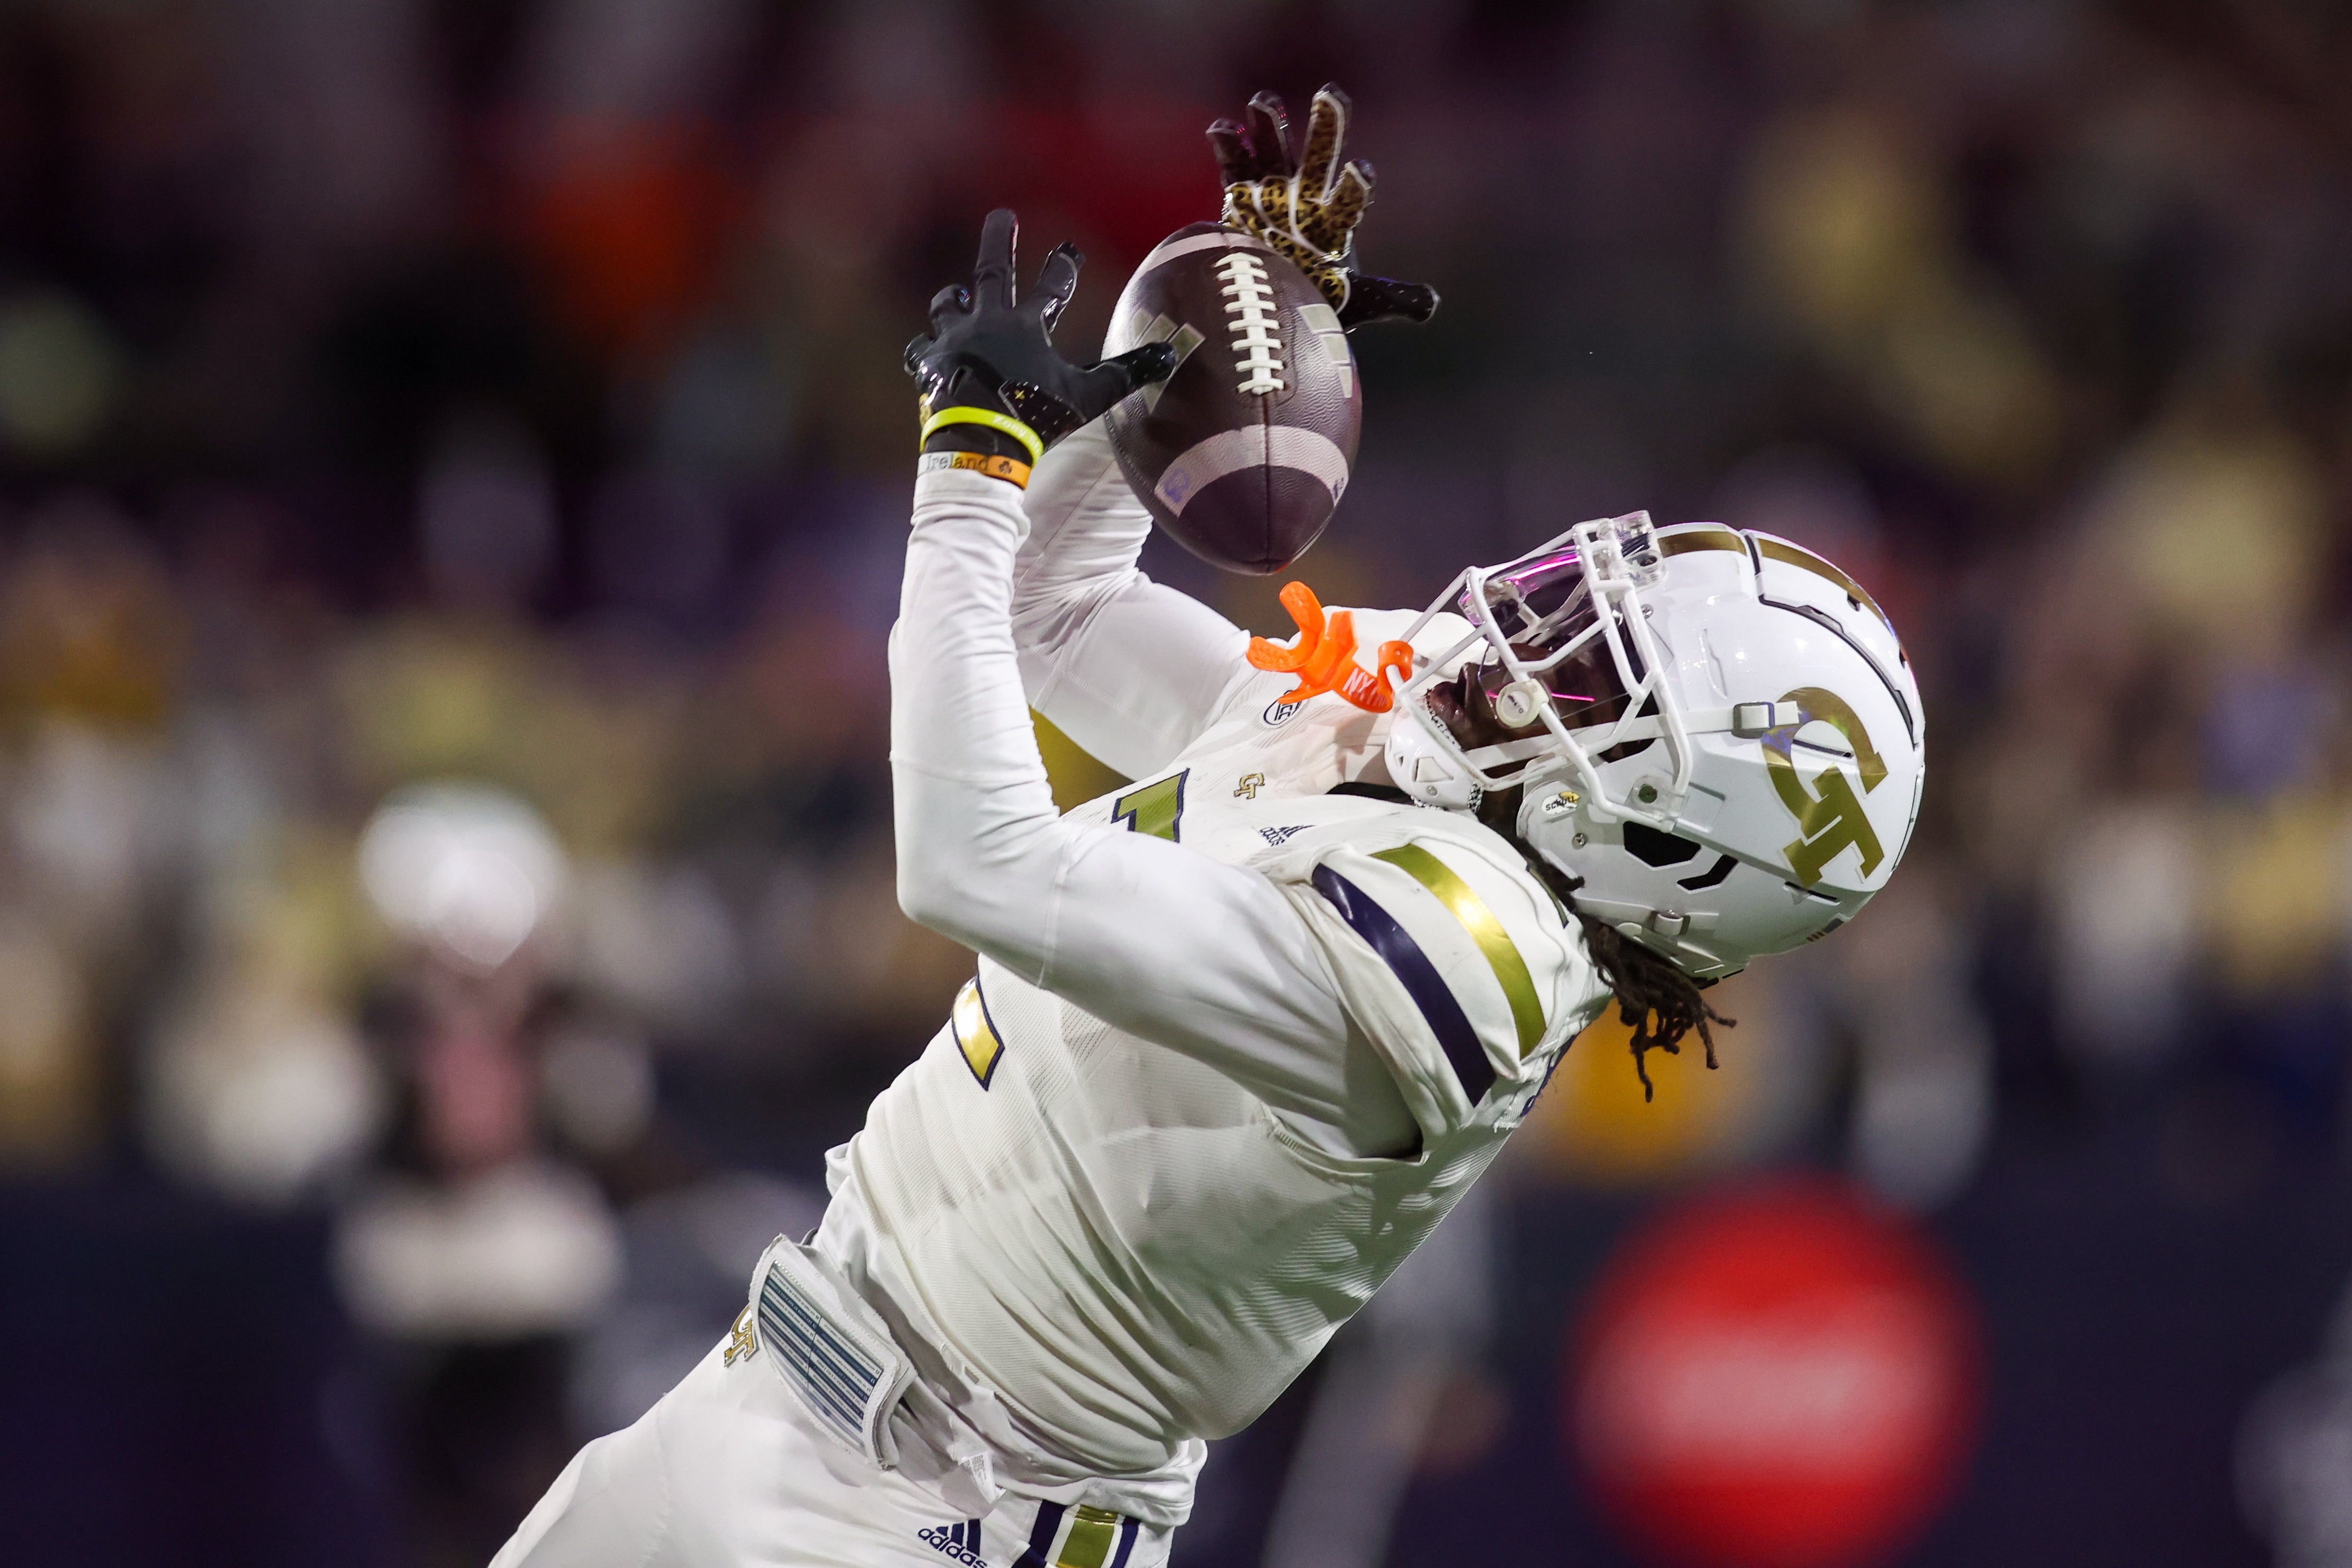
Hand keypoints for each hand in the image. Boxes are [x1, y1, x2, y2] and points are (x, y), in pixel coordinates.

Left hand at [905, 209, 1177, 455]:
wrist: (979, 439)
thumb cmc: (1034, 415)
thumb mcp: (1086, 397)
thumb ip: (1124, 375)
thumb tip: (1168, 356)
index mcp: (1026, 325)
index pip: (1052, 286)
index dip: (1064, 266)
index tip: (1069, 250)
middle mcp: (987, 321)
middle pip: (992, 270)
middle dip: (998, 239)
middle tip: (1002, 214)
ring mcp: (955, 339)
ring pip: (948, 305)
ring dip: (953, 297)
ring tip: (956, 293)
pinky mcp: (930, 362)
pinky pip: (923, 347)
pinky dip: (927, 347)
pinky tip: (928, 348)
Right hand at [1208, 86, 1438, 330]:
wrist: (1274, 301)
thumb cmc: (1319, 298)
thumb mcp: (1358, 302)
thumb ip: (1390, 298)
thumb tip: (1430, 304)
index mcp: (1335, 220)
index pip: (1350, 200)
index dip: (1356, 186)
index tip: (1362, 170)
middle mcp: (1306, 198)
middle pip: (1319, 156)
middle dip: (1326, 126)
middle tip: (1332, 94)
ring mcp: (1272, 192)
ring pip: (1273, 150)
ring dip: (1269, 126)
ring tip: (1263, 100)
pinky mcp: (1240, 195)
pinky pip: (1234, 165)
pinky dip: (1229, 145)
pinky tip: (1221, 127)